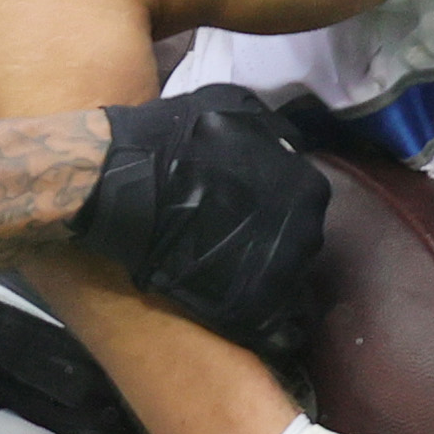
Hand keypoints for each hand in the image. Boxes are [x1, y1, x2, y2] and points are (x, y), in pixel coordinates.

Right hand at [74, 85, 334, 357]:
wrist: (125, 185)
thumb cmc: (175, 140)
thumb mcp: (235, 109)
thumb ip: (272, 129)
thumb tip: (288, 143)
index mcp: (308, 188)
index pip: (304, 204)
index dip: (274, 207)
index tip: (246, 208)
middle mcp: (306, 234)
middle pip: (298, 243)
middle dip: (272, 241)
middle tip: (230, 236)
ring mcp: (280, 276)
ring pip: (283, 282)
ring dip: (260, 275)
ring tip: (221, 268)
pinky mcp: (250, 311)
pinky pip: (272, 325)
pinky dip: (257, 319)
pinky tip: (226, 303)